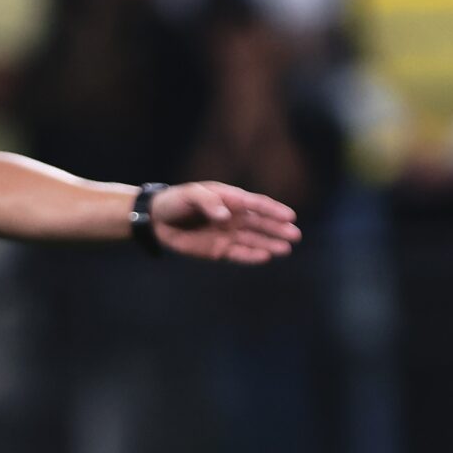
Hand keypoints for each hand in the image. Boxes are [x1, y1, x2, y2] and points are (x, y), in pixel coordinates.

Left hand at [152, 181, 302, 263]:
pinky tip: (265, 257)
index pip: (256, 204)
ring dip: (270, 244)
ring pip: (253, 239)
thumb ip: (208, 202)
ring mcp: (227, 234)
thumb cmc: (175, 201)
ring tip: (286, 249)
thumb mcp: (190, 195)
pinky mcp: (219, 250)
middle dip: (278, 229)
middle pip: (260, 223)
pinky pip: (239, 253)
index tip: (290, 216)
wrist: (157, 220)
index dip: (273, 210)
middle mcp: (233, 217)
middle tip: (295, 235)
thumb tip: (226, 216)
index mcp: (230, 199)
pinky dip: (251, 255)